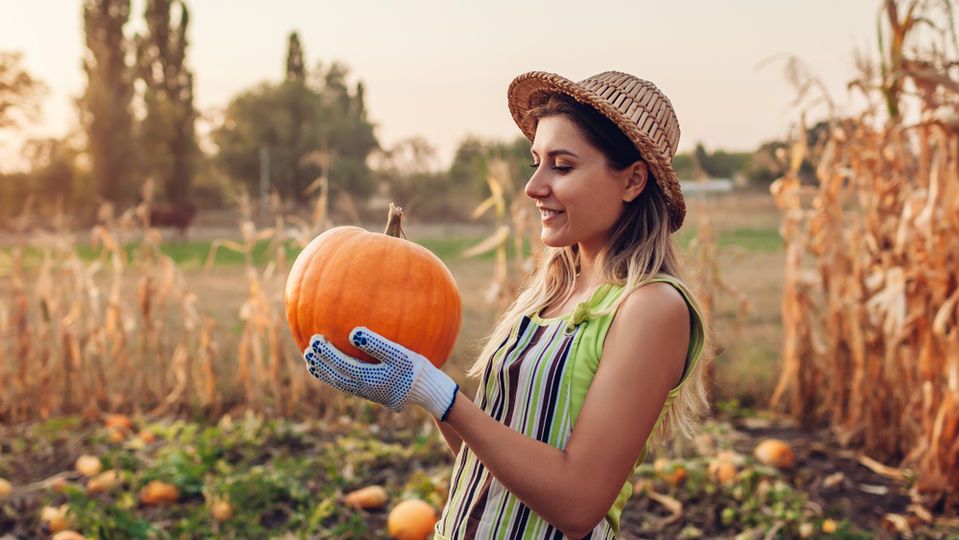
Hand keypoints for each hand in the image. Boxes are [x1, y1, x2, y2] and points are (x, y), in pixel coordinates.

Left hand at [303, 327, 458, 419]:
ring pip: (340, 384)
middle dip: (320, 363)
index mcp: (368, 379)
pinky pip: (349, 384)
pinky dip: (337, 376)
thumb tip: (353, 332)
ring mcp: (368, 393)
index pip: (340, 365)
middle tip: (308, 349)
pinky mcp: (374, 393)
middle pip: (336, 377)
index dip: (326, 353)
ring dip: (325, 373)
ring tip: (312, 362)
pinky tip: (336, 368)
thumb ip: (376, 344)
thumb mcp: (399, 354)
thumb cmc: (416, 369)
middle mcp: (364, 389)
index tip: (315, 339)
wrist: (430, 392)